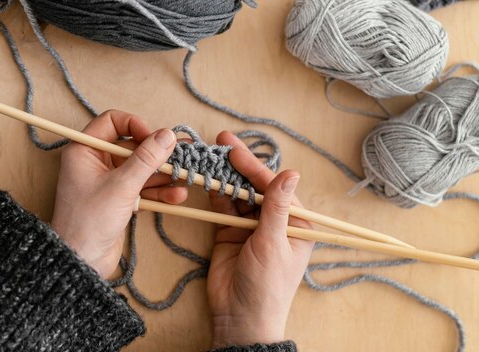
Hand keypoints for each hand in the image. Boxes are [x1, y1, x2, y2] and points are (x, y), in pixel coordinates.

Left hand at [51, 110, 187, 277]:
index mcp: (85, 151)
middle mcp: (95, 162)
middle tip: (182, 156)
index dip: (136, 125)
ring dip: (163, 174)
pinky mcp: (119, 200)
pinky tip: (178, 196)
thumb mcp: (122, 186)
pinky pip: (143, 189)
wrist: (81, 262)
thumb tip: (168, 135)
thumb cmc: (88, 222)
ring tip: (186, 177)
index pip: (113, 122)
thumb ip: (146, 158)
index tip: (156, 138)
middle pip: (132, 146)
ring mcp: (108, 182)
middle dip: (157, 154)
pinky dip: (159, 192)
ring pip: (141, 169)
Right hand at [207, 131, 313, 347]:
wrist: (240, 318)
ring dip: (225, 176)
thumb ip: (277, 208)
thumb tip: (291, 172)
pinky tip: (207, 179)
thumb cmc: (267, 286)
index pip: (275, 186)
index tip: (236, 150)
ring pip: (238, 193)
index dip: (255, 167)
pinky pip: (223, 207)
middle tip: (221, 141)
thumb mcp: (273, 244)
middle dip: (239, 165)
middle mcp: (274, 220)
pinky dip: (215, 194)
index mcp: (296, 223)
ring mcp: (251, 225)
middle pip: (256, 185)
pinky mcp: (229, 232)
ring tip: (210, 157)